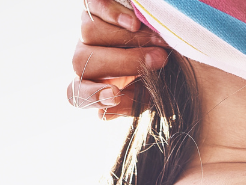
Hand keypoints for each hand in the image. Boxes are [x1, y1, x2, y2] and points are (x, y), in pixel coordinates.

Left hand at [69, 0, 169, 118]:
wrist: (170, 38)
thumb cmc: (159, 71)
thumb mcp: (150, 94)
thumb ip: (131, 104)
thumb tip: (104, 113)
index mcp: (94, 84)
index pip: (75, 94)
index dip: (90, 96)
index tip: (114, 96)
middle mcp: (86, 57)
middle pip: (83, 62)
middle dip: (124, 62)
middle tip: (159, 61)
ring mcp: (87, 29)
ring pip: (90, 34)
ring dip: (129, 40)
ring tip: (159, 41)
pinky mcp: (93, 5)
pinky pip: (94, 7)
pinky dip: (114, 15)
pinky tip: (134, 23)